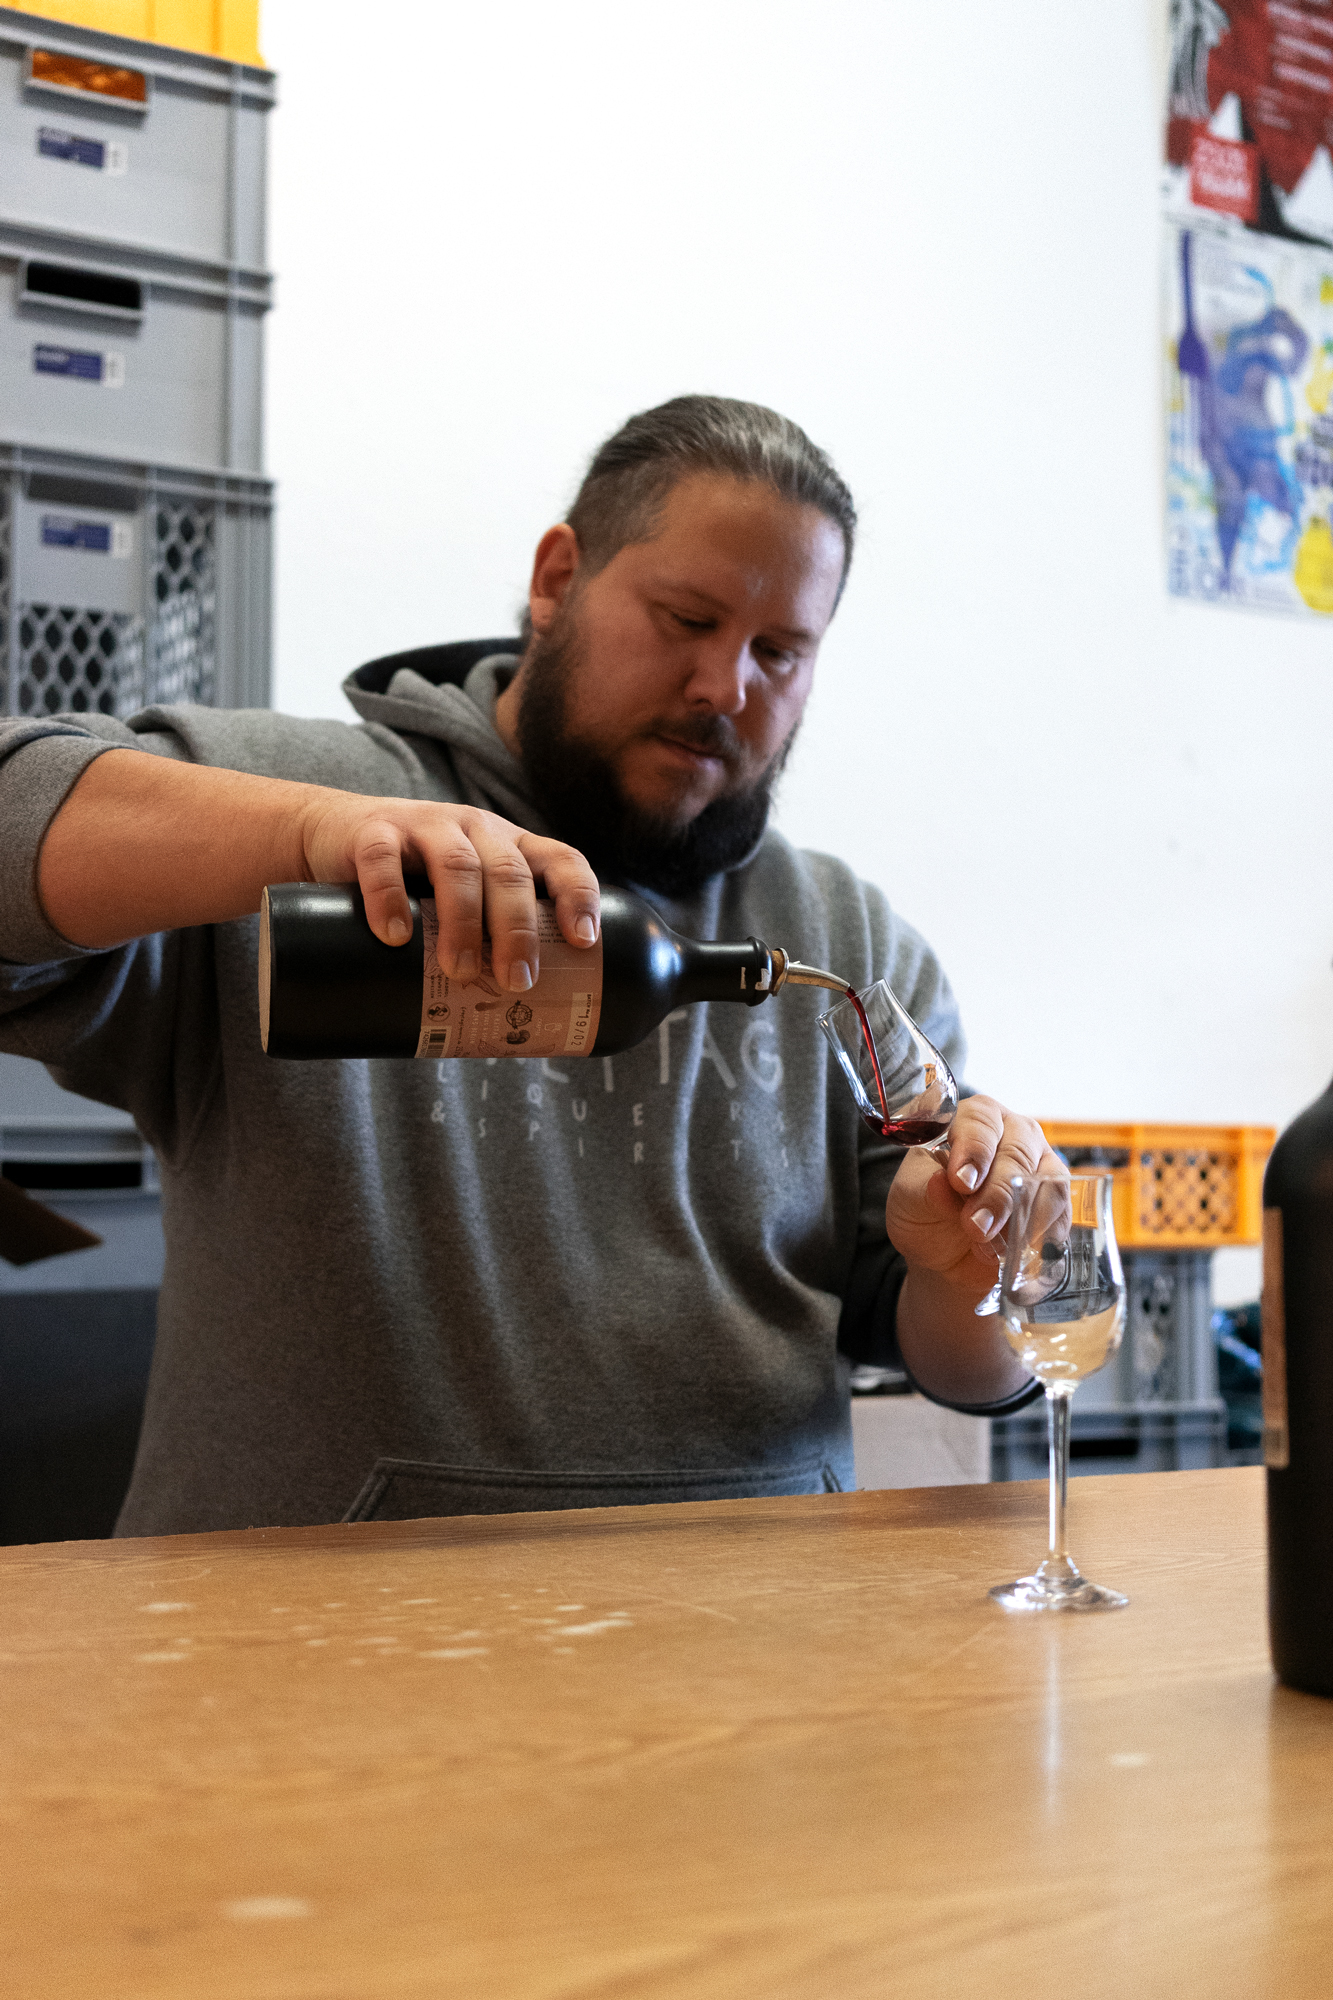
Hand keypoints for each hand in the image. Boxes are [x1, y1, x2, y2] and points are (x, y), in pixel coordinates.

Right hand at [297, 792, 599, 991]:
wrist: (333, 836)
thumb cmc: (412, 882)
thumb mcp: (457, 901)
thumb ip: (482, 943)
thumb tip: (508, 1035)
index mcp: (509, 847)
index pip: (561, 860)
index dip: (579, 897)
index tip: (584, 942)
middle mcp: (475, 830)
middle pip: (509, 873)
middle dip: (518, 929)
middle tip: (516, 981)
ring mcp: (424, 826)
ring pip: (456, 866)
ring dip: (463, 921)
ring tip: (460, 970)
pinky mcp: (372, 833)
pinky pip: (384, 860)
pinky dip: (389, 898)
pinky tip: (395, 935)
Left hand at [884, 1097, 1065, 1301]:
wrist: (943, 1252)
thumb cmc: (925, 1210)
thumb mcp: (910, 1199)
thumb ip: (924, 1190)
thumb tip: (941, 1183)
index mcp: (971, 1119)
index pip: (980, 1120)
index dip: (974, 1149)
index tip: (961, 1182)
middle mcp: (1012, 1133)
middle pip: (1018, 1152)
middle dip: (998, 1193)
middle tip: (976, 1225)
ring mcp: (1040, 1164)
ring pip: (1048, 1180)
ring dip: (1022, 1216)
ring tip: (991, 1244)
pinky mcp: (1056, 1200)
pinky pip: (1062, 1213)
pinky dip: (1042, 1236)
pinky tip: (1020, 1252)